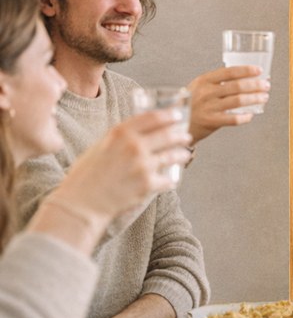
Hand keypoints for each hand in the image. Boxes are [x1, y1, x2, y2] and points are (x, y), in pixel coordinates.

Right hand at [52, 109, 190, 222]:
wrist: (82, 202)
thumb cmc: (86, 175)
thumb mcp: (100, 146)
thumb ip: (119, 138)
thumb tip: (137, 133)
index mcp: (120, 132)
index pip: (153, 117)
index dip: (169, 115)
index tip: (177, 115)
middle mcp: (134, 145)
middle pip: (167, 134)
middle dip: (180, 135)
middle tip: (186, 136)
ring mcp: (143, 165)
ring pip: (172, 155)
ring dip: (181, 154)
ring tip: (185, 154)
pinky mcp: (147, 184)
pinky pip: (167, 179)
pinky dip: (170, 179)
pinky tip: (172, 179)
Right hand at [187, 66, 270, 142]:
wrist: (177, 122)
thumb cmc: (192, 103)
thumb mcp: (199, 87)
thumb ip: (217, 82)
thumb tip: (244, 77)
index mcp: (204, 80)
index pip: (229, 72)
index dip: (246, 70)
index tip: (258, 70)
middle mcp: (206, 92)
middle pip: (236, 86)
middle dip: (255, 85)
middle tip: (266, 85)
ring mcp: (208, 107)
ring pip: (237, 101)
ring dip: (254, 98)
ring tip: (264, 97)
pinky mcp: (211, 122)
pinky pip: (232, 119)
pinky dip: (244, 117)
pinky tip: (250, 115)